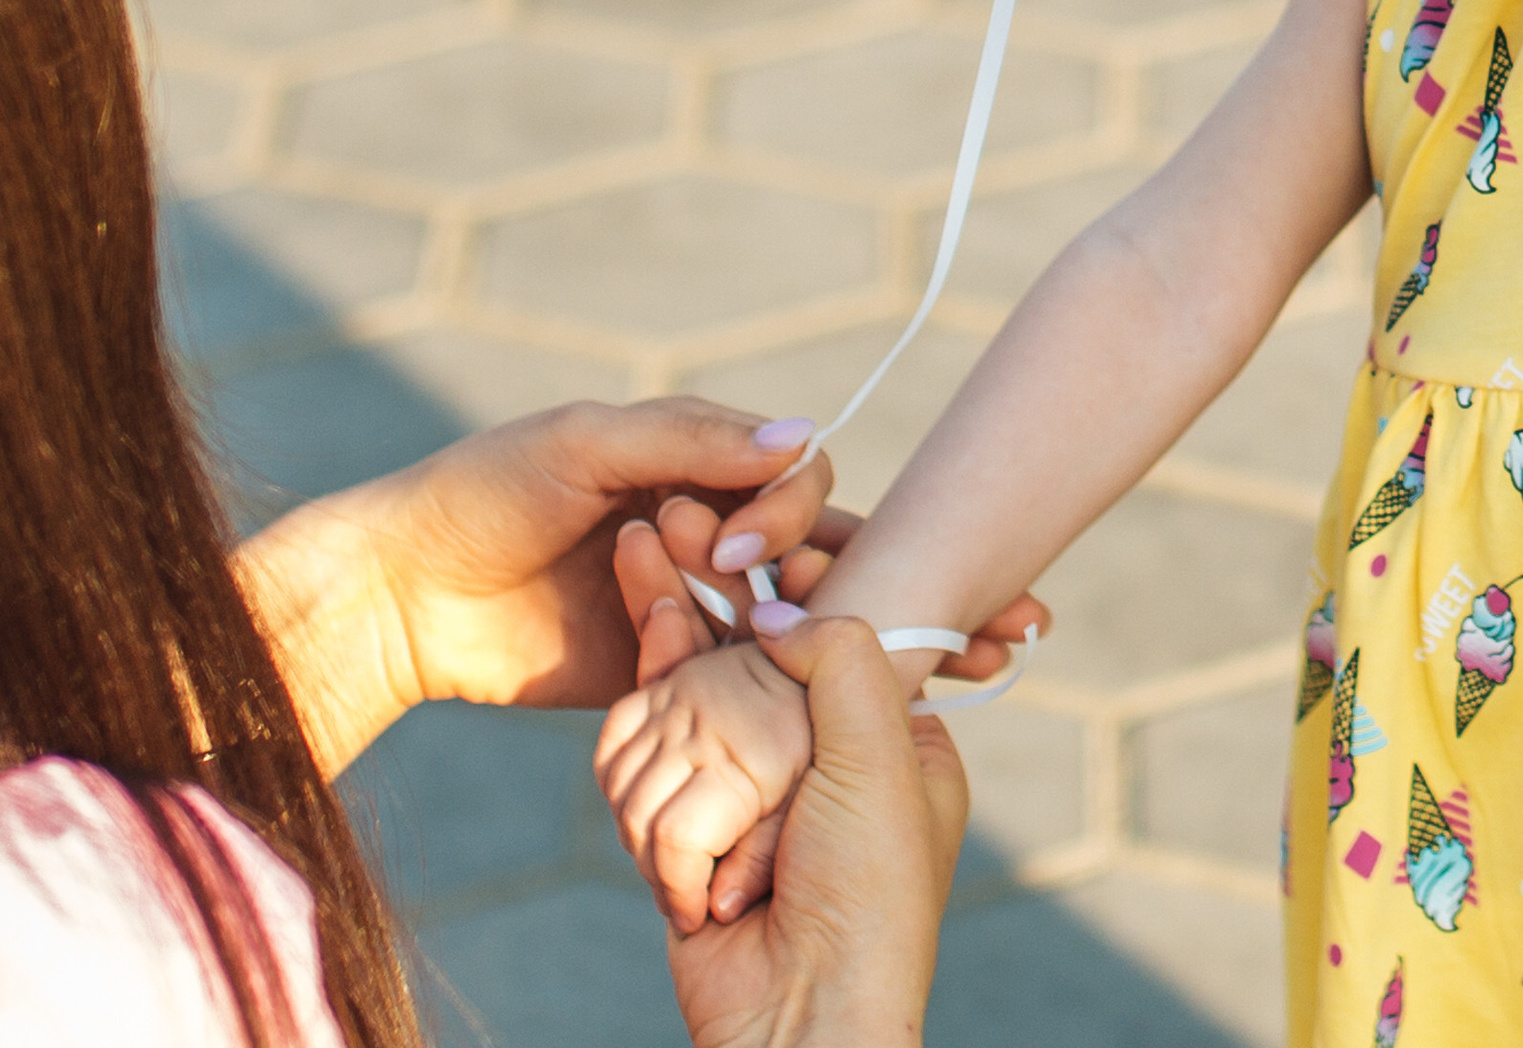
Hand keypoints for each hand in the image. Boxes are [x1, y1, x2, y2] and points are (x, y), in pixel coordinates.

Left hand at [236, 397, 843, 777]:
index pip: (794, 469)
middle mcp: (700, 525)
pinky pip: (716, 670)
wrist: (403, 596)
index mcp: (691, 457)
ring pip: (767, 611)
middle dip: (773, 558)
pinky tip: (668, 658)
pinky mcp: (654, 666)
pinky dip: (708, 664)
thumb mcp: (586, 444)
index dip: (786, 504)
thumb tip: (805, 437)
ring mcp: (681, 599)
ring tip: (676, 618)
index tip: (732, 541)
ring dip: (743, 615)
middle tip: (713, 568)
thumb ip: (692, 438)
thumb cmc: (487, 495)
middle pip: (799, 541)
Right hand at [608, 511, 1044, 926]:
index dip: (766, 584)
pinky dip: (654, 829)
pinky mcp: (688, 847)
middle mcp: (810, 759)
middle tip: (642, 533)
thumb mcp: (881, 753)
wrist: (806, 1024)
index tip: (720, 525)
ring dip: (683, 785)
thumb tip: (777, 602)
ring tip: (719, 848)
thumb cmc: (867, 895)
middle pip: (725, 668)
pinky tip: (685, 869)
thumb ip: (838, 655)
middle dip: (692, 646)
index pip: (813, 630)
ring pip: (674, 730)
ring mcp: (745, 803)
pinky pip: (641, 793)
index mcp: (880, 730)